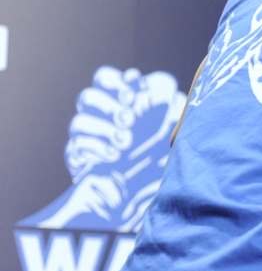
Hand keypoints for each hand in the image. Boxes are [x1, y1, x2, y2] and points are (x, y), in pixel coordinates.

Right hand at [66, 67, 184, 180]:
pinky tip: (115, 155)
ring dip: (103, 130)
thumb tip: (175, 95)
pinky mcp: (79, 156)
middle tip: (130, 119)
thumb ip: (174, 111)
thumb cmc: (161, 155)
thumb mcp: (173, 132)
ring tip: (125, 142)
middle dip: (109, 106)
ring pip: (79, 121)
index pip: (106, 79)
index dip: (119, 83)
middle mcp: (100, 115)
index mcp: (119, 101)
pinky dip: (97, 149)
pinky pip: (78, 147)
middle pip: (88, 97)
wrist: (139, 191)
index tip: (136, 92)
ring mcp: (87, 136)